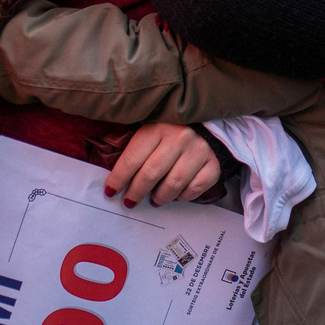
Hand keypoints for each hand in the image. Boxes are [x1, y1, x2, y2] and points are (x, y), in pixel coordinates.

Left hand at [103, 123, 220, 208]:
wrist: (211, 122)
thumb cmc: (174, 127)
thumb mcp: (152, 126)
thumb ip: (136, 146)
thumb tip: (115, 176)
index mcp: (157, 127)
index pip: (133, 158)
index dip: (118, 178)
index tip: (110, 191)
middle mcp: (179, 138)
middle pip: (151, 174)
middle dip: (136, 192)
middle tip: (130, 201)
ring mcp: (198, 151)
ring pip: (173, 185)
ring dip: (160, 197)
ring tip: (154, 200)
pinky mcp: (214, 164)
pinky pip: (195, 188)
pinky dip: (183, 196)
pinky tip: (176, 195)